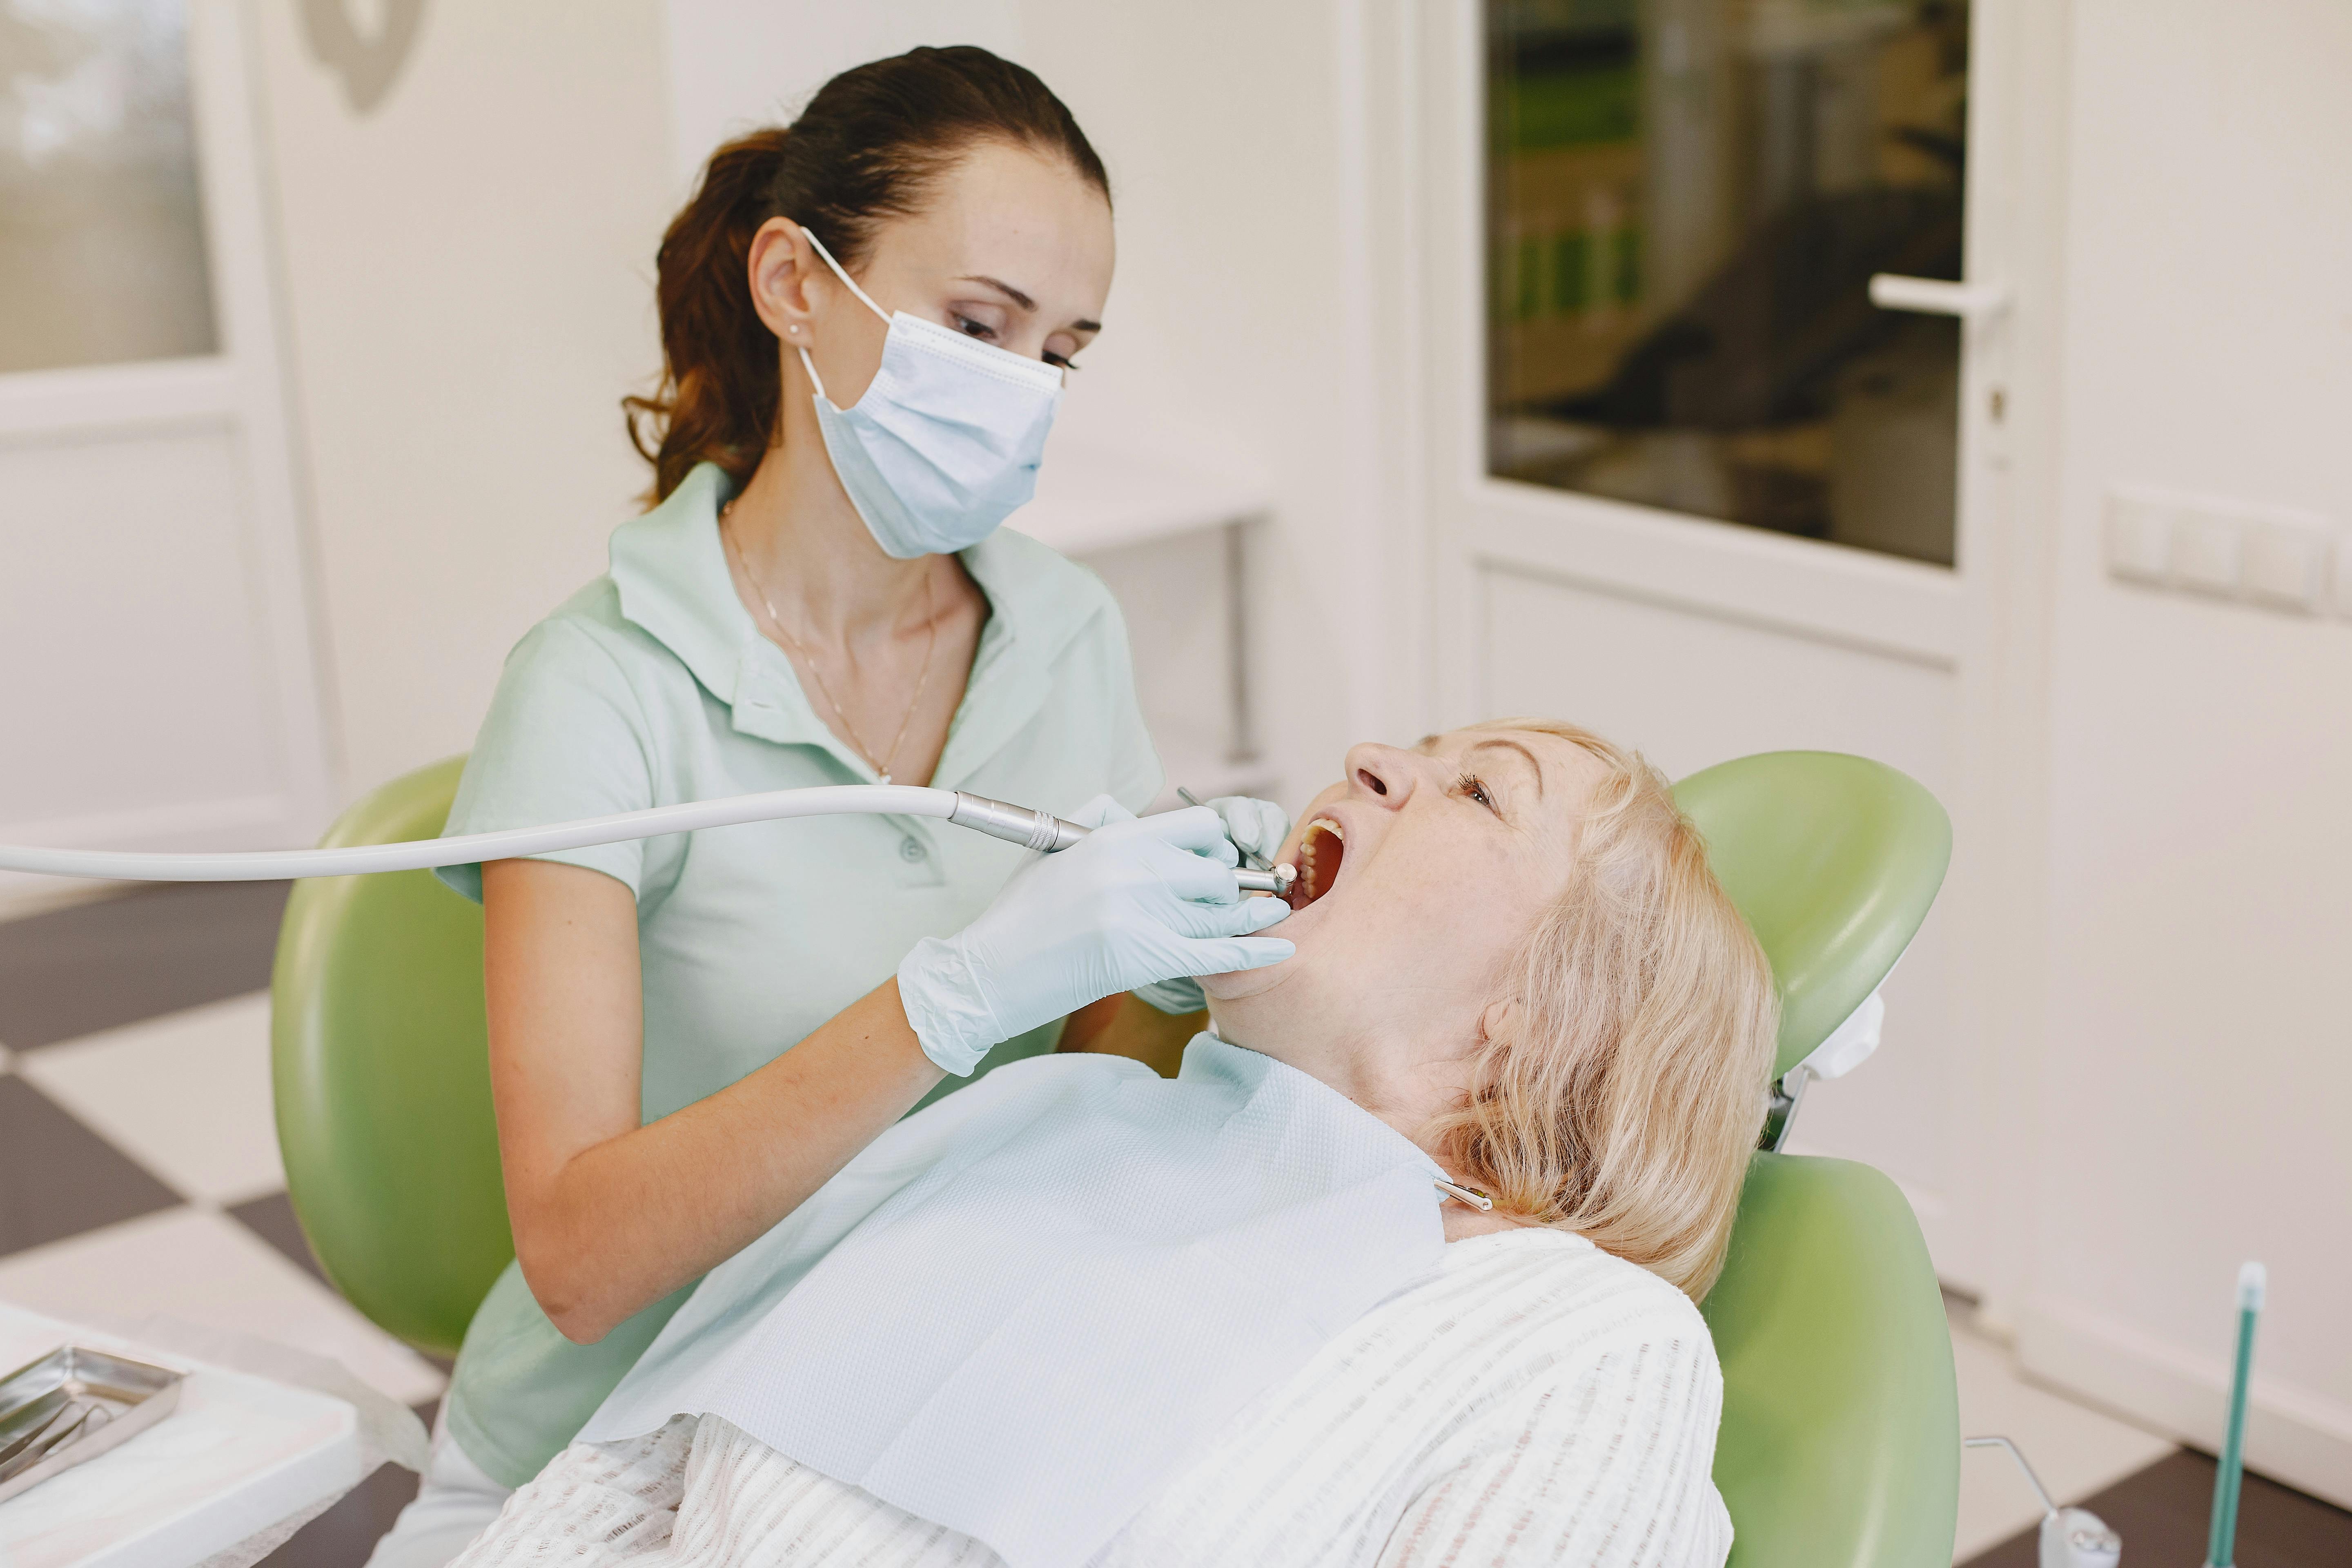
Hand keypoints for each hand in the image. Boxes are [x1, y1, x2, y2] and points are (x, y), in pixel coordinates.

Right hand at [898, 797, 1292, 1074]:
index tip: (1216, 861)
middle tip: (1236, 896)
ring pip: (1221, 911)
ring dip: (1251, 914)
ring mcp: (1140, 915)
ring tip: (1272, 914)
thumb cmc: (1019, 915)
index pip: (1198, 827)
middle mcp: (1132, 870)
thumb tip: (1136, 811)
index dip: (1215, 844)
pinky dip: (1252, 953)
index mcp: (1114, 839)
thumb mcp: (1053, 848)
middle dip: (1231, 883)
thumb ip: (1099, 818)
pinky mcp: (1143, 959)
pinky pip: (1215, 954)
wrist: (986, 975)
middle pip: (1217, 870)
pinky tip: (1279, 952)